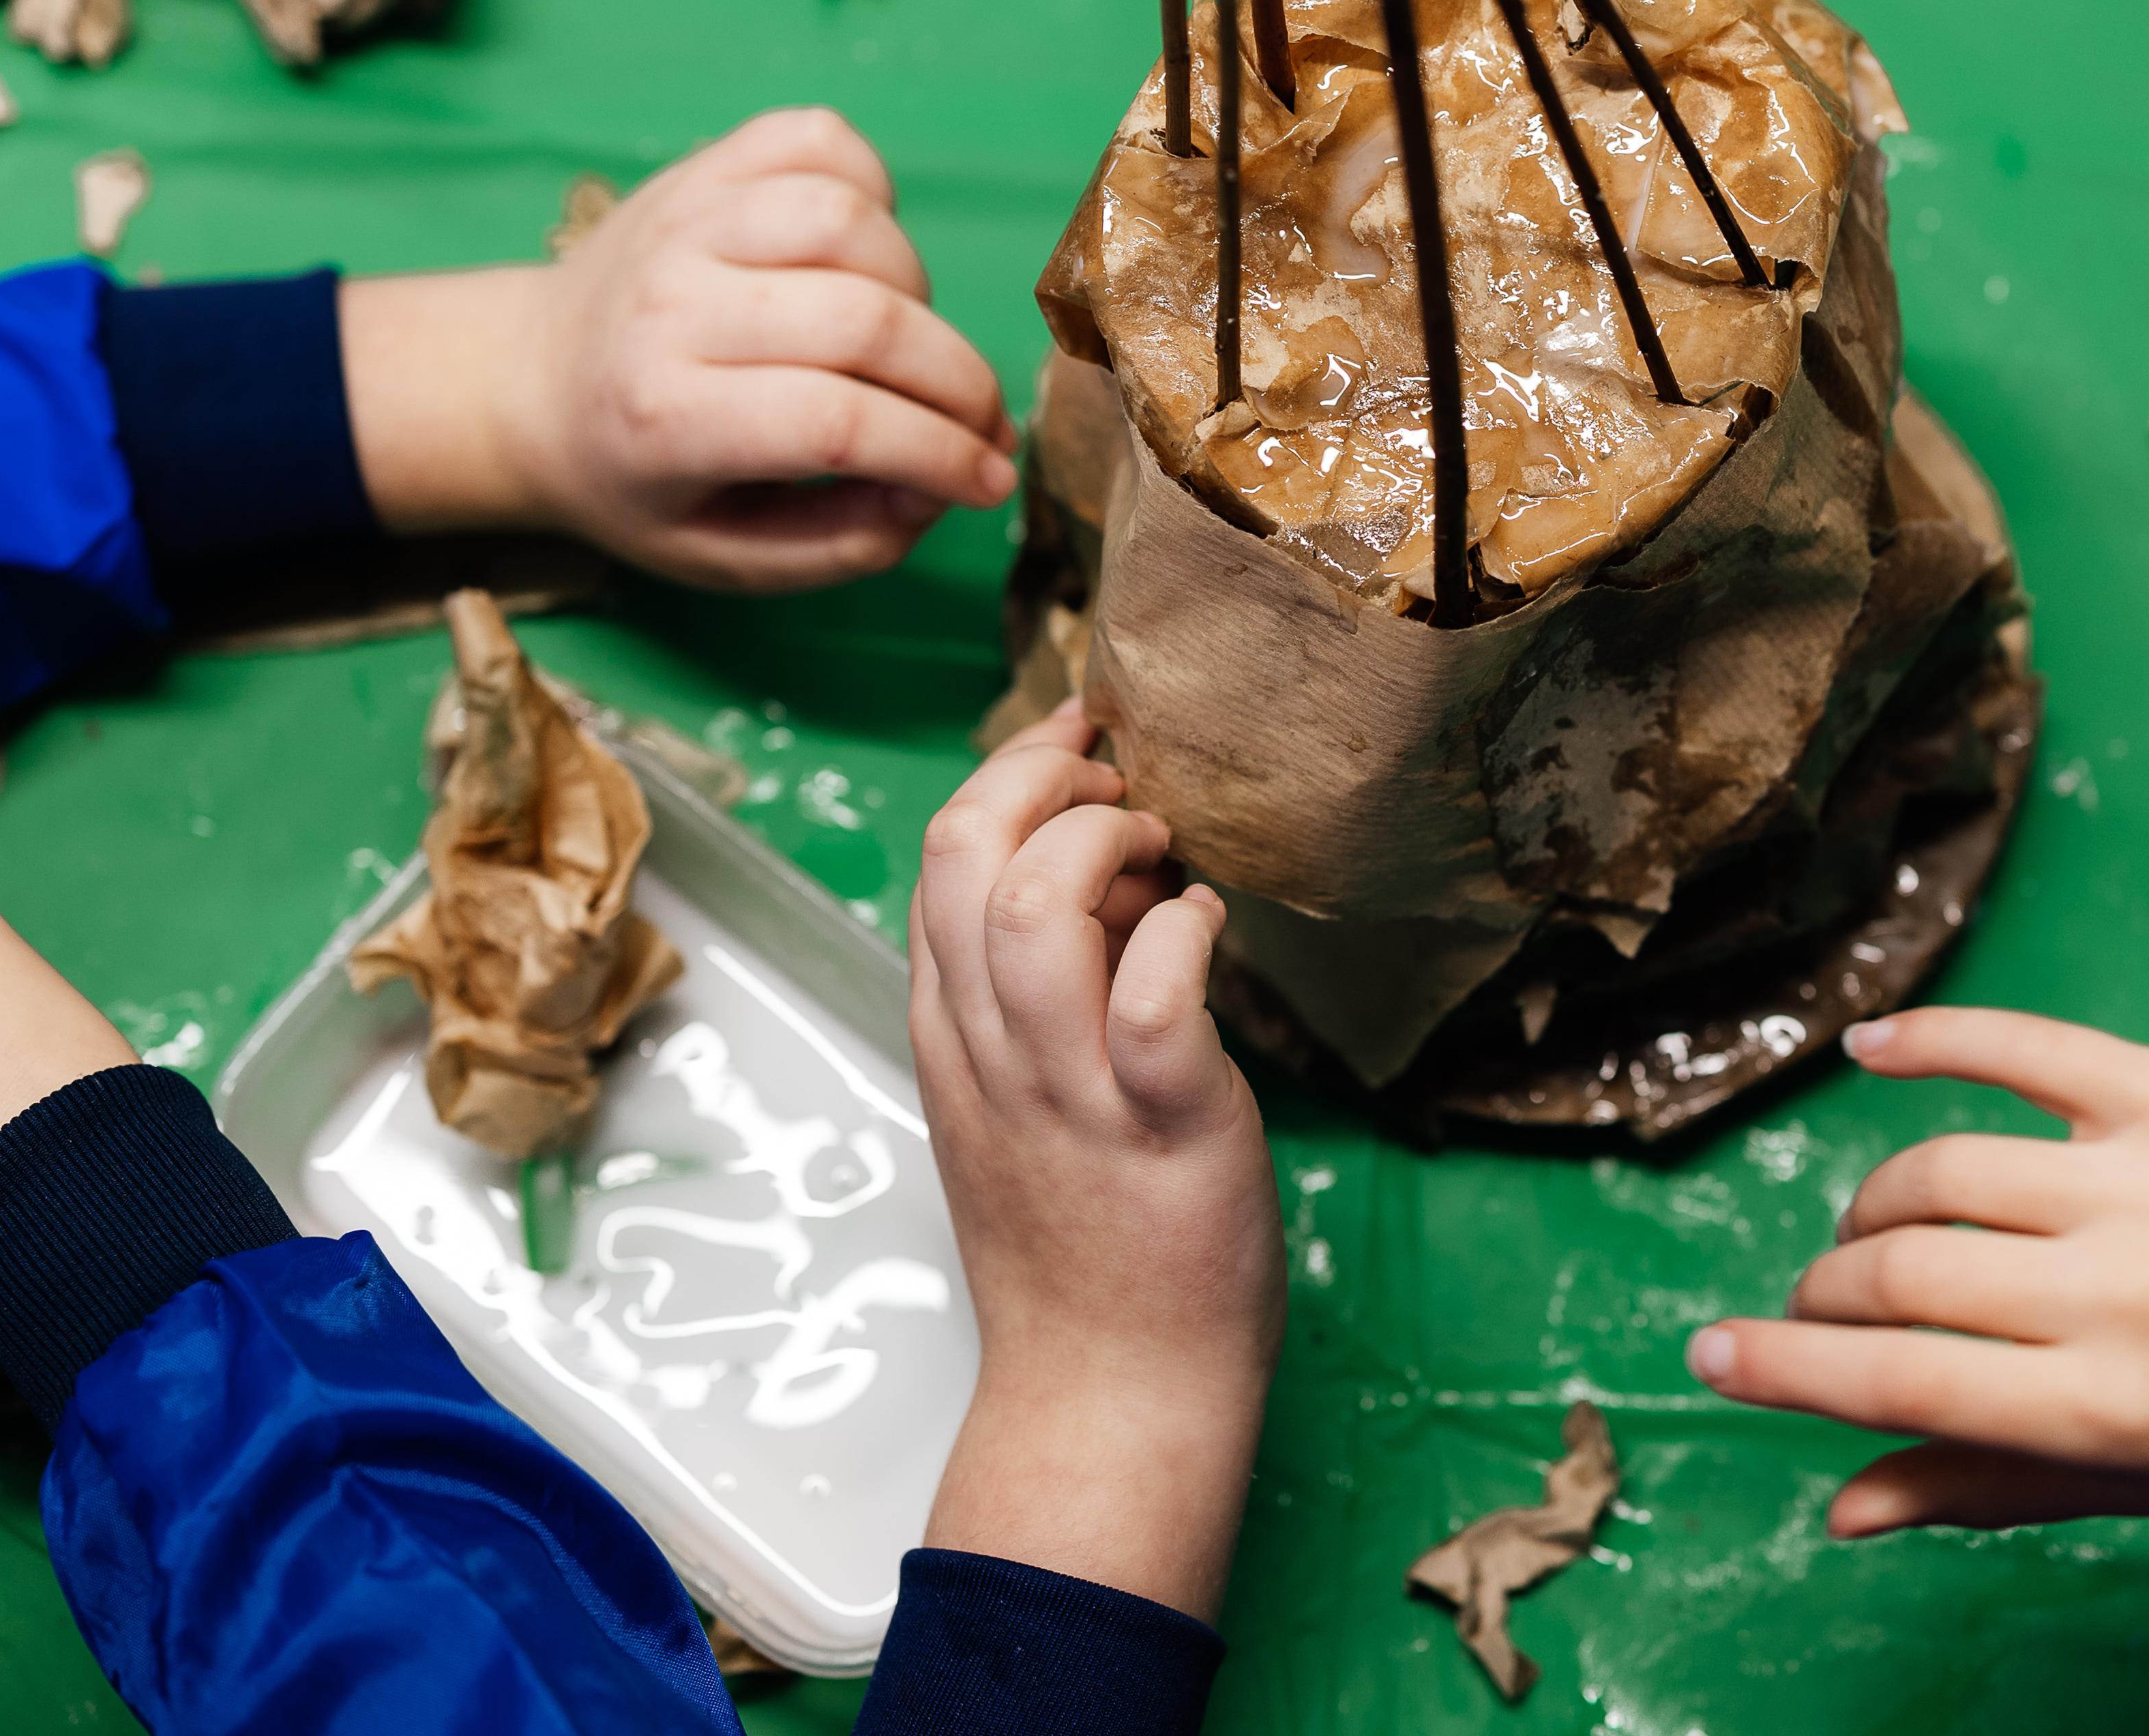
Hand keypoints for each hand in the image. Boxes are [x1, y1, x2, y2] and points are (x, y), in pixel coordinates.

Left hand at [340, 107, 1019, 589]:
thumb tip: (942, 491)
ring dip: (917, 290)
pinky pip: (823, 142)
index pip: (838, 421)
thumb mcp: (721, 554)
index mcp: (665, 415)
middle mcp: (671, 307)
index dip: (941, 452)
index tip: (987, 480)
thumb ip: (843, 544)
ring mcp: (685, 221)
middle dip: (958, 382)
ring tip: (905, 341)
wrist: (523, 379)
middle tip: (979, 424)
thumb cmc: (636, 475)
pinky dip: (874, 192)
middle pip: (865, 319)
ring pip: (851, 221)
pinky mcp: (703, 167)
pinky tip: (865, 258)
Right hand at [908, 700, 1281, 1623]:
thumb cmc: (1085, 1245)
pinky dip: (1185, 932)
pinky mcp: (1166, 1127)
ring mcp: (1075, 1093)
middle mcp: (996, 1055)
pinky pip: (1157, 999)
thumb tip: (1102, 871)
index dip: (1005, 778)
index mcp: (954, 1038)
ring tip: (1162, 853)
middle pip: (968, 858)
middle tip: (1119, 789)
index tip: (1076, 751)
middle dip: (1041, 782)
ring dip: (1106, 846)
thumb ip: (1038, 989)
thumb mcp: (1018, 1101)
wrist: (1110, 1397)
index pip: (938, 862)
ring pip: (1040, 914)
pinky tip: (1210, 925)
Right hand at [1686, 1008, 2148, 1537]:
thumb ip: (1988, 1488)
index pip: (1899, 1381)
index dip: (1784, 1370)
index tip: (1709, 1358)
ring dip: (1871, 1205)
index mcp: (2115, 1410)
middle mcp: (2124, 1292)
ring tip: (1873, 1236)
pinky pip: (2021, 1047)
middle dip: (1824, 1296)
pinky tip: (1872, 1054)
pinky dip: (1931, 1042)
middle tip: (1819, 1311)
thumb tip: (1840, 1510)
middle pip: (1901, 1273)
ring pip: (1939, 1170)